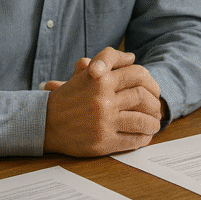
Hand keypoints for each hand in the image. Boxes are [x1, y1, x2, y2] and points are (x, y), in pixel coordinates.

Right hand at [43, 47, 162, 156]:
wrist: (43, 123)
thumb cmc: (68, 97)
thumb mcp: (84, 73)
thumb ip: (107, 60)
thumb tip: (131, 57)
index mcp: (100, 78)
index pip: (137, 74)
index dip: (151, 82)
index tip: (154, 90)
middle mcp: (103, 98)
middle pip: (142, 96)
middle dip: (154, 103)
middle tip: (157, 108)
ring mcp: (103, 121)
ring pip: (142, 120)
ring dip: (153, 122)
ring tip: (154, 123)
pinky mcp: (102, 142)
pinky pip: (132, 140)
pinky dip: (143, 138)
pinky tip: (144, 136)